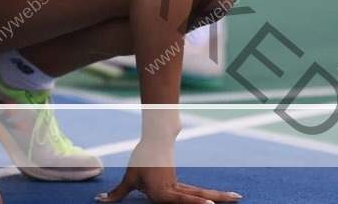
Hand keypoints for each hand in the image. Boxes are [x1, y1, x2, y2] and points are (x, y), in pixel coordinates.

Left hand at [95, 141, 240, 202]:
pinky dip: (209, 196)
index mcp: (161, 192)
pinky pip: (196, 193)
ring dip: (218, 195)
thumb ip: (118, 193)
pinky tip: (222, 197)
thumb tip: (100, 200)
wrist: (154, 140)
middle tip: (237, 198)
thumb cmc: (141, 160)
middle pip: (197, 196)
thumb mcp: (129, 178)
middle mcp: (173, 190)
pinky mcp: (180, 184)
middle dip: (216, 199)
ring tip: (236, 197)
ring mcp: (179, 186)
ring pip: (200, 193)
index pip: (179, 200)